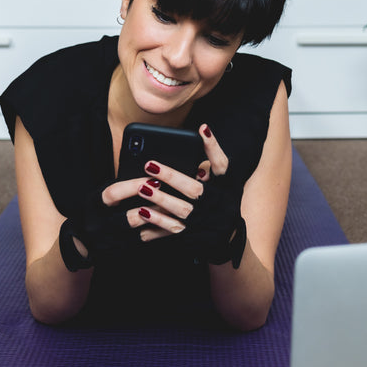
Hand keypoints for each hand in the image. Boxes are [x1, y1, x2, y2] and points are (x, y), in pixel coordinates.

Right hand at [59, 176, 185, 270]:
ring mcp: (110, 242)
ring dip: (160, 220)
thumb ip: (120, 189)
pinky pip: (145, 242)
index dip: (134, 186)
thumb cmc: (95, 212)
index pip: (113, 194)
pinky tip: (174, 224)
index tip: (153, 179)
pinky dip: (160, 232)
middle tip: (172, 197)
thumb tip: (148, 176)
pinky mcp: (121, 252)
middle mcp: (99, 226)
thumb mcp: (100, 196)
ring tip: (177, 209)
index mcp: (92, 206)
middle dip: (152, 206)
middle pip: (129, 218)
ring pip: (140, 233)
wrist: (81, 243)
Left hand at [137, 124, 246, 268]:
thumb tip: (202, 131)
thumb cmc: (222, 201)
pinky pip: (171, 231)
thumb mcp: (225, 182)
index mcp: (223, 187)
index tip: (202, 128)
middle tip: (149, 164)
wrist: (225, 238)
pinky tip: (142, 214)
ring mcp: (201, 222)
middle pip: (194, 190)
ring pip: (180, 212)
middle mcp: (214, 204)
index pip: (221, 164)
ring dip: (161, 200)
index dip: (212, 147)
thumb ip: (213, 159)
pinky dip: (156, 224)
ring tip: (142, 188)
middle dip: (172, 177)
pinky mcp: (190, 236)